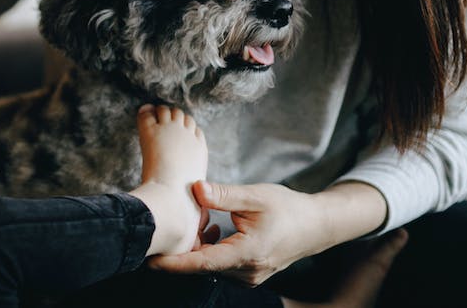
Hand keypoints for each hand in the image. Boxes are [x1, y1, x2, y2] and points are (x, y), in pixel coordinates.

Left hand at [147, 181, 336, 285]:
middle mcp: (248, 272)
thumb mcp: (255, 196)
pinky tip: (212, 230)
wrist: (316, 226)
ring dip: (197, 248)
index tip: (150, 259)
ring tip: (198, 223)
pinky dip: (209, 251)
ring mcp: (249, 277)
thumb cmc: (288, 209)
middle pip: (202, 266)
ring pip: (210, 267)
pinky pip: (220, 267)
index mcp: (248, 253)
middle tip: (168, 226)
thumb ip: (223, 195)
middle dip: (182, 248)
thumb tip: (195, 189)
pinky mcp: (249, 275)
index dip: (174, 263)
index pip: (202, 264)